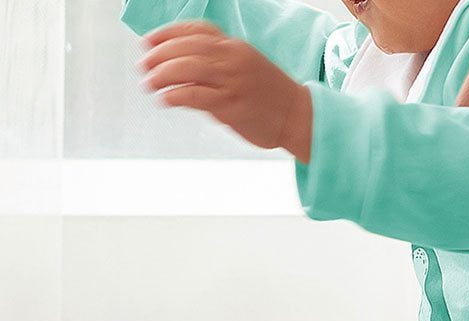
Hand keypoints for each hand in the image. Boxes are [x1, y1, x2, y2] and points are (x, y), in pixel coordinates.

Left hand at [141, 22, 313, 161]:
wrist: (301, 118)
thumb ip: (220, 63)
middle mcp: (231, 59)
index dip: (167, 34)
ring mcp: (231, 81)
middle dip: (158, 55)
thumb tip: (189, 70)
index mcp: (234, 47)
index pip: (194, 31)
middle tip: (144, 66)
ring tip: (149, 83)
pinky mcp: (231, 105)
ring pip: (186, 68)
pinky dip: (175, 95)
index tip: (149, 42)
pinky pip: (195, 95)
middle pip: (185, 47)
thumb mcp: (247, 67)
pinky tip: (165, 99)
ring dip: (162, 75)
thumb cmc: (274, 97)